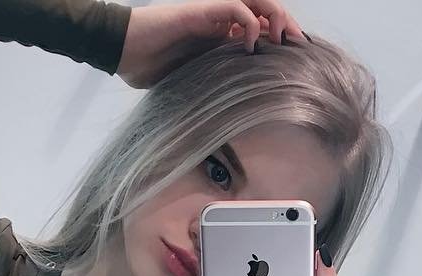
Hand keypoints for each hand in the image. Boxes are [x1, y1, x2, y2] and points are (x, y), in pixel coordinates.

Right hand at [116, 0, 308, 89]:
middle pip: (265, 10)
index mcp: (218, 34)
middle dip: (286, 25)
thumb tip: (227, 117)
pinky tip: (255, 42)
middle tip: (300, 46)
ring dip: (276, 17)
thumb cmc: (147, 65)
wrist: (121, 48)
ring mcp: (212, 13)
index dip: (278, 38)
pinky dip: (251, 22)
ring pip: (256, 2)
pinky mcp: (202, 10)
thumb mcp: (189, 82)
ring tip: (285, 38)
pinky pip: (236, 7)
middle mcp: (219, 19)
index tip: (294, 58)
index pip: (258, 27)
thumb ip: (210, 86)